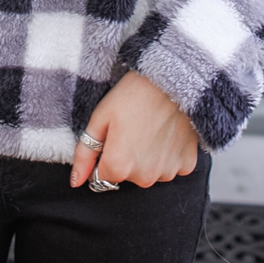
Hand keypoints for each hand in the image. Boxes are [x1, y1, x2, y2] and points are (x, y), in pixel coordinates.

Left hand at [70, 71, 198, 188]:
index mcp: (118, 167)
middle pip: (127, 175)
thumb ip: (85, 154)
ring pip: (149, 171)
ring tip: (150, 127)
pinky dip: (168, 154)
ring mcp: (167, 173)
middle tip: (132, 128)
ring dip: (147, 157)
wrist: (171, 80)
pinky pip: (172, 167)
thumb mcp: (100, 118)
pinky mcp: (187, 165)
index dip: (105, 155)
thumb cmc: (133, 95)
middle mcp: (143, 178)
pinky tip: (167, 132)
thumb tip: (76, 181)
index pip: (102, 177)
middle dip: (126, 158)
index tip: (114, 135)